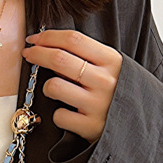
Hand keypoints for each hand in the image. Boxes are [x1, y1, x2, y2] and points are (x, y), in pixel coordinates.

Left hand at [21, 28, 122, 143]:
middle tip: (27, 54)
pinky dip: (58, 115)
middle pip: (59, 59)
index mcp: (111, 60)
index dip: (48, 36)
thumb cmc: (115, 92)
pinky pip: (59, 116)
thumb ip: (86, 56)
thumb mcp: (110, 68)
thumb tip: (50, 46)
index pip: (73, 39)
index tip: (34, 38)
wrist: (135, 125)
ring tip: (53, 90)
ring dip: (47, 87)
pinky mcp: (89, 126)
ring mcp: (96, 104)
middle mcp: (104, 80)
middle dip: (37, 54)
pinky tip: (67, 114)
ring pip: (54, 86)